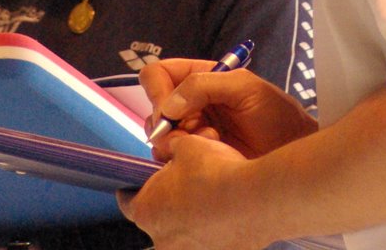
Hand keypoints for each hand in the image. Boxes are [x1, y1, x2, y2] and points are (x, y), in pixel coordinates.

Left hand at [118, 134, 260, 249]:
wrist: (257, 200)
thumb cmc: (216, 173)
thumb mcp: (187, 145)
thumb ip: (173, 150)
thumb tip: (174, 150)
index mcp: (147, 212)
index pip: (128, 202)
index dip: (134, 188)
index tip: (140, 182)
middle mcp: (163, 241)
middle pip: (158, 221)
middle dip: (168, 204)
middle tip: (185, 185)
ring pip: (185, 235)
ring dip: (192, 221)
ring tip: (211, 200)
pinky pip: (211, 243)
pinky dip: (215, 231)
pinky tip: (230, 213)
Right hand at [140, 60, 315, 160]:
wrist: (295, 153)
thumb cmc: (278, 116)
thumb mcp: (246, 88)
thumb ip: (204, 85)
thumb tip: (168, 106)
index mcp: (201, 78)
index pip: (159, 74)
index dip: (157, 90)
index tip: (169, 110)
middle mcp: (192, 104)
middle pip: (154, 108)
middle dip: (167, 122)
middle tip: (193, 130)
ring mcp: (193, 133)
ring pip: (159, 137)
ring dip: (180, 140)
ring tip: (213, 141)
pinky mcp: (196, 157)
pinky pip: (172, 159)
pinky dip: (187, 156)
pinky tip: (213, 154)